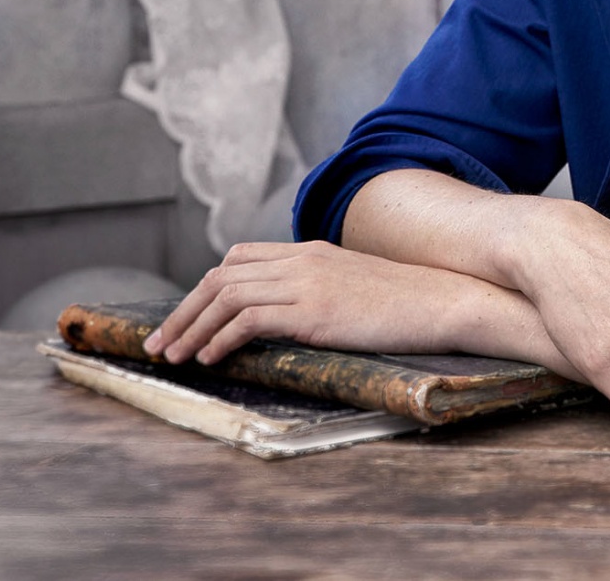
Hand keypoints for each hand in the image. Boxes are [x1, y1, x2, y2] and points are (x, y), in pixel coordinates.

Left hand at [143, 240, 572, 373]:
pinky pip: (250, 319)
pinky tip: (210, 359)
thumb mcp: (359, 287)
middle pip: (221, 274)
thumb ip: (324, 290)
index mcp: (312, 250)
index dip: (205, 288)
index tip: (188, 319)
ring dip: (191, 328)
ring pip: (226, 295)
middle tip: (160, 343)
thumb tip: (299, 317)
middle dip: (183, 310)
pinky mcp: (316, 310)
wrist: (449, 299)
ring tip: (172, 357)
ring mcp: (309, 281)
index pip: (240, 258)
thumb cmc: (412, 301)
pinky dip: (221, 338)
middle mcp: (303, 259)